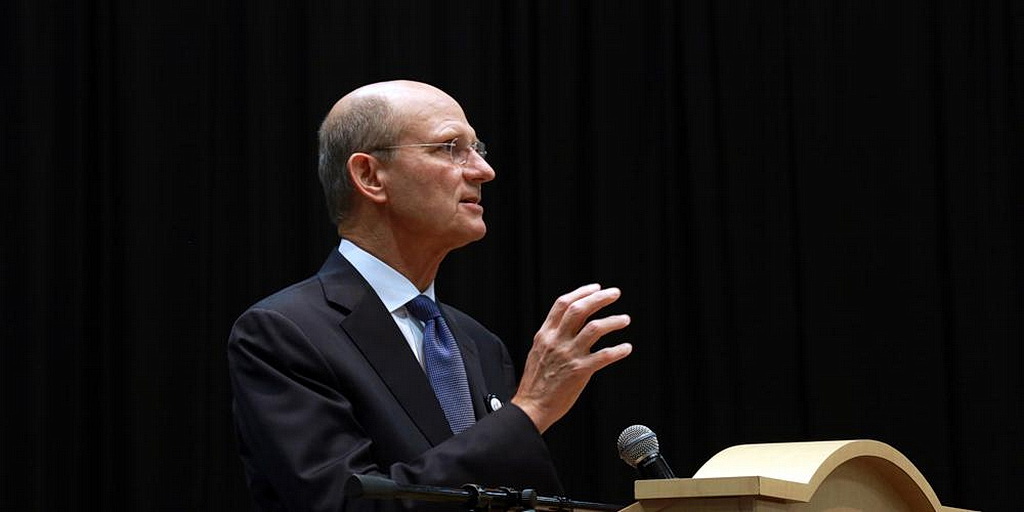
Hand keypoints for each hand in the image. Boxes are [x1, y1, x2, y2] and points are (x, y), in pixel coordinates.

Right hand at [511, 284, 631, 432]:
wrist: (531, 407)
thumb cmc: (536, 383)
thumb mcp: (538, 352)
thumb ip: (552, 337)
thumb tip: (566, 325)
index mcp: (545, 334)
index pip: (563, 304)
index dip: (581, 293)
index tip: (596, 288)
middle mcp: (556, 341)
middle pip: (579, 310)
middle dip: (600, 298)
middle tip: (615, 294)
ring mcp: (568, 355)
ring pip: (594, 328)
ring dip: (613, 321)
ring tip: (625, 320)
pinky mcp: (579, 371)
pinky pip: (604, 356)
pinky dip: (618, 350)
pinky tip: (626, 348)